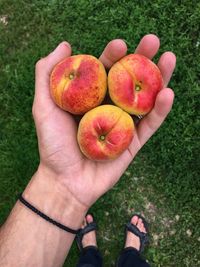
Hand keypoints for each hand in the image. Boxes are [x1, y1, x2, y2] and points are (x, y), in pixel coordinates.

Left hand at [32, 34, 175, 209]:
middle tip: (152, 41)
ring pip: (144, 99)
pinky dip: (160, 110)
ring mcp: (123, 124)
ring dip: (158, 79)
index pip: (104, 71)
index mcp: (90, 98)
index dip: (113, 56)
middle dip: (141, 60)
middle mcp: (108, 108)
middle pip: (128, 80)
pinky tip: (168, 93)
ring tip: (169, 58)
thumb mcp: (43, 106)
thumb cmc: (52, 145)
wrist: (64, 180)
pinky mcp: (133, 142)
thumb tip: (65, 45)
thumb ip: (47, 74)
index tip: (119, 44)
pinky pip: (149, 125)